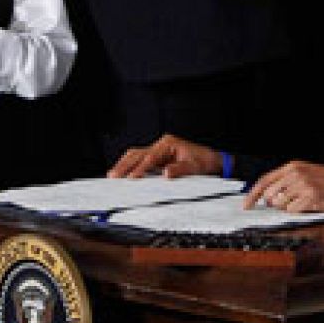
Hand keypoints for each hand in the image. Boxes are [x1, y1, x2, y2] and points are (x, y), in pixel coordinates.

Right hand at [108, 134, 222, 178]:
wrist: (210, 161)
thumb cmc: (203, 162)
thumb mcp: (195, 167)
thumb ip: (180, 170)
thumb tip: (166, 173)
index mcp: (169, 143)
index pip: (151, 157)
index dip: (140, 168)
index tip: (131, 178)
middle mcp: (161, 145)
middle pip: (137, 153)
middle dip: (124, 165)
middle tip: (113, 176)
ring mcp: (158, 151)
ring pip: (135, 156)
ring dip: (124, 165)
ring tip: (113, 175)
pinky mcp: (156, 158)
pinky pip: (139, 161)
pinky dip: (129, 167)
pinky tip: (122, 175)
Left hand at [243, 161, 323, 212]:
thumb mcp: (309, 173)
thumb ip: (289, 181)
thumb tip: (269, 197)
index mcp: (293, 166)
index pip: (265, 180)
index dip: (252, 194)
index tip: (246, 205)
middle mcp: (296, 173)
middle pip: (269, 195)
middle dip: (274, 204)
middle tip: (290, 204)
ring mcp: (304, 185)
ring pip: (280, 205)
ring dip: (289, 208)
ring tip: (304, 203)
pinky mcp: (312, 197)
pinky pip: (293, 211)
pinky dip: (299, 212)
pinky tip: (311, 206)